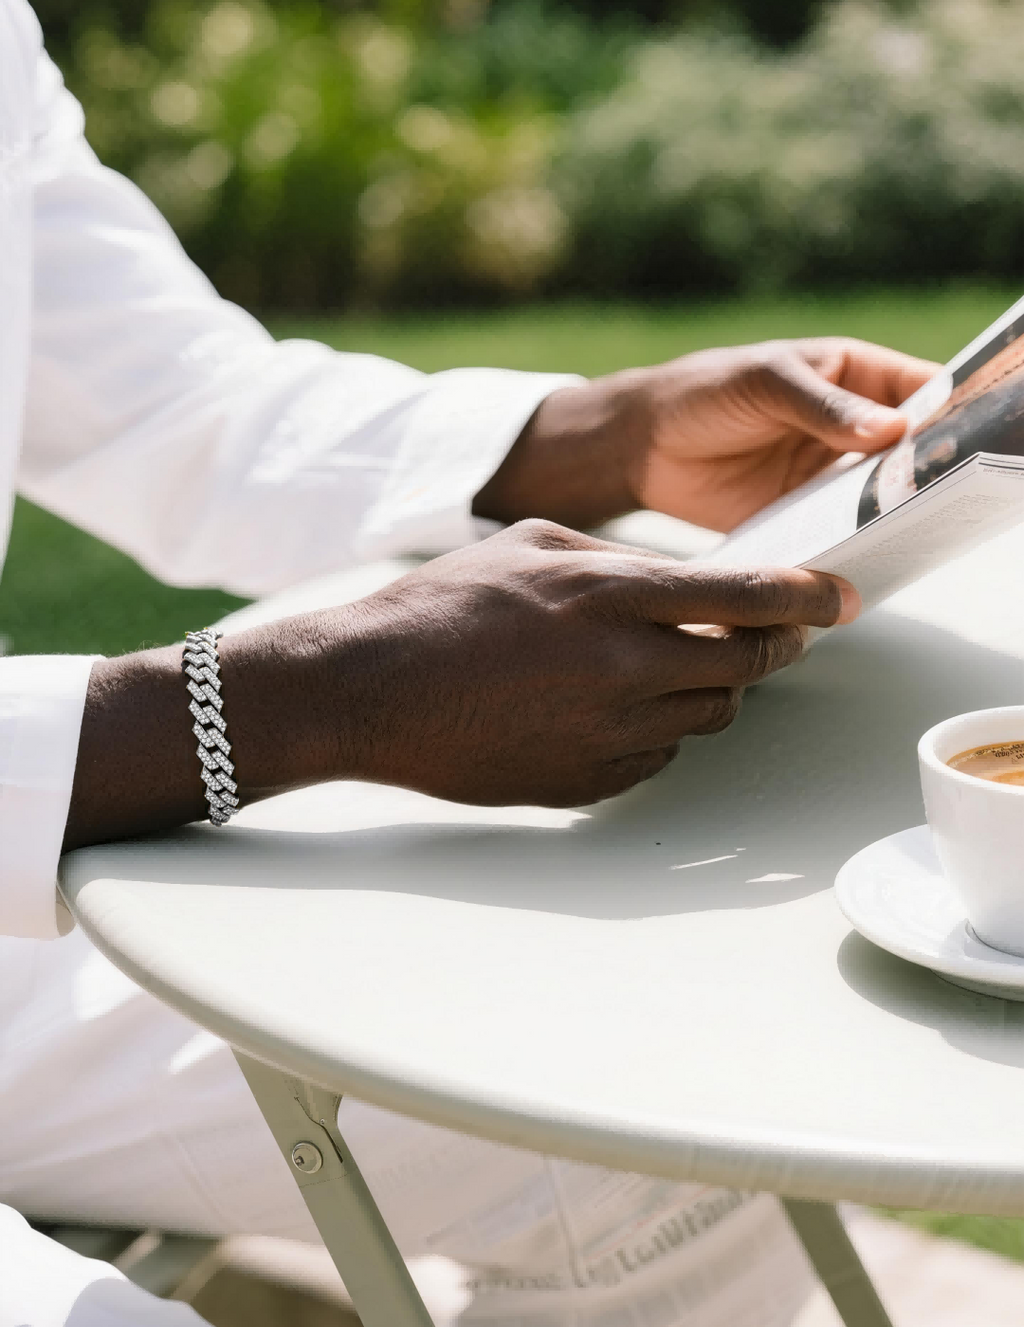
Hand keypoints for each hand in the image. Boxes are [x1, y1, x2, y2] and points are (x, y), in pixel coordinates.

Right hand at [66, 521, 857, 846]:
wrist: (369, 689)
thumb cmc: (439, 607)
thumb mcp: (531, 545)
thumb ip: (618, 559)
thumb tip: (681, 580)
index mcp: (614, 596)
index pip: (749, 599)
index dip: (807, 598)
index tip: (834, 599)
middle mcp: (625, 669)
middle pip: (746, 668)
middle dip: (770, 647)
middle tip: (769, 635)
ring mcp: (610, 734)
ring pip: (709, 716)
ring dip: (709, 688)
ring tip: (666, 665)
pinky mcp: (589, 780)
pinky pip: (658, 755)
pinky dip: (656, 729)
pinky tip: (611, 706)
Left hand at [475, 338, 938, 532]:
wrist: (645, 446)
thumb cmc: (706, 391)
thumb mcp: (766, 384)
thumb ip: (825, 408)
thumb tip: (894, 429)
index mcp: (856, 377)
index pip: (925, 390)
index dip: (954, 411)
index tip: (966, 440)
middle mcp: (855, 429)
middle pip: (915, 450)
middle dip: (931, 471)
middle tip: (944, 495)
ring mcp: (832, 476)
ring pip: (885, 496)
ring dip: (899, 513)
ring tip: (916, 530)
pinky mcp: (806, 518)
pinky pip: (843, 532)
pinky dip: (857, 543)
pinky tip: (868, 555)